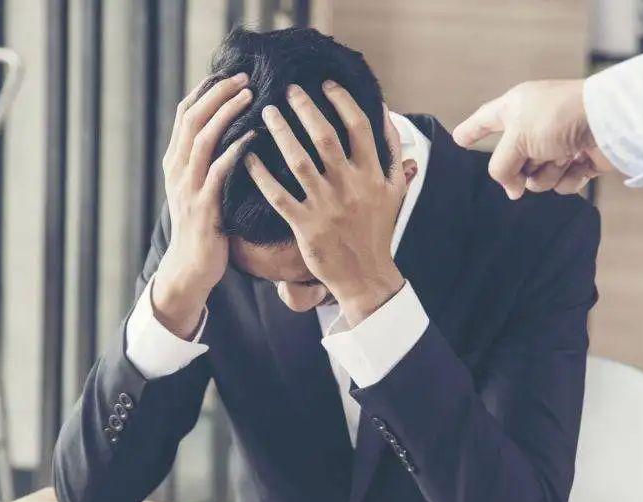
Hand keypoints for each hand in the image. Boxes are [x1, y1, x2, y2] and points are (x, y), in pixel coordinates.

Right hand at [153, 73, 255, 338]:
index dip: (206, 91)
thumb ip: (209, 162)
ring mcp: (188, 188)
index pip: (185, 114)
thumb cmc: (205, 227)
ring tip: (249, 96)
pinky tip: (252, 137)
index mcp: (175, 162)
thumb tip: (232, 132)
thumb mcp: (202, 188)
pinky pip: (218, 172)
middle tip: (244, 77)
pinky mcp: (203, 207)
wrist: (191, 268)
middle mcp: (177, 170)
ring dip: (225, 114)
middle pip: (192, 119)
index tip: (229, 73)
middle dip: (217, 94)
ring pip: (202, 139)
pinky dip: (234, 151)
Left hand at [246, 82, 406, 326]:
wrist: (365, 276)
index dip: (342, 101)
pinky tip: (248, 156)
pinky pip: (278, 195)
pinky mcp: (305, 225)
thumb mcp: (395, 191)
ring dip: (280, 133)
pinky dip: (261, 175)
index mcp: (372, 175)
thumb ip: (393, 154)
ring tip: (267, 113)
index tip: (326, 84)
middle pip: (324, 137)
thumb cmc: (378, 231)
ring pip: (298, 161)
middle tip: (288, 89)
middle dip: (305, 108)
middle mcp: (349, 187)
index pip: (358, 126)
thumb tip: (387, 117)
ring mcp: (326, 206)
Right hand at [452, 80, 614, 199]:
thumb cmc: (559, 118)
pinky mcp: (579, 159)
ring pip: (536, 176)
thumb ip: (501, 168)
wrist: (609, 121)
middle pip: (512, 159)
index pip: (485, 120)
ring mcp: (557, 142)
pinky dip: (568, 179)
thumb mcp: (516, 139)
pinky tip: (578, 165)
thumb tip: (513, 190)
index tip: (458, 139)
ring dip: (546, 174)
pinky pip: (561, 182)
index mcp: (516, 107)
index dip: (471, 131)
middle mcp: (535, 124)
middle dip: (521, 168)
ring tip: (562, 159)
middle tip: (533, 160)